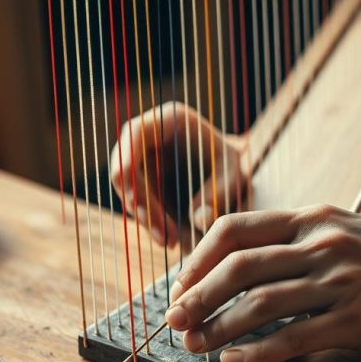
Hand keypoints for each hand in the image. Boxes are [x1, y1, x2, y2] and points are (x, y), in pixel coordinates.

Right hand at [109, 102, 247, 248]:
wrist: (229, 170)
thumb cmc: (232, 163)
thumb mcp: (234, 174)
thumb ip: (220, 193)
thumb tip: (199, 218)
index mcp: (168, 120)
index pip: (136, 134)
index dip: (128, 164)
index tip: (136, 199)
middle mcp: (148, 137)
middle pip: (126, 169)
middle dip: (142, 206)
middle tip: (164, 236)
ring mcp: (140, 159)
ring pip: (129, 192)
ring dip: (146, 220)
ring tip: (171, 241)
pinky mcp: (140, 180)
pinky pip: (137, 203)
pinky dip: (150, 223)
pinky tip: (169, 239)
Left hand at [164, 205, 360, 361]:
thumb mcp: (350, 231)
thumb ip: (301, 240)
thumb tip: (245, 265)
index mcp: (315, 217)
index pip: (235, 228)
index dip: (198, 257)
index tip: (180, 283)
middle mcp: (323, 243)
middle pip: (238, 267)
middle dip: (195, 296)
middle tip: (173, 321)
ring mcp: (341, 282)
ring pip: (259, 305)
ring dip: (217, 328)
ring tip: (194, 346)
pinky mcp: (359, 321)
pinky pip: (294, 339)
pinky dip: (257, 352)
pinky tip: (234, 361)